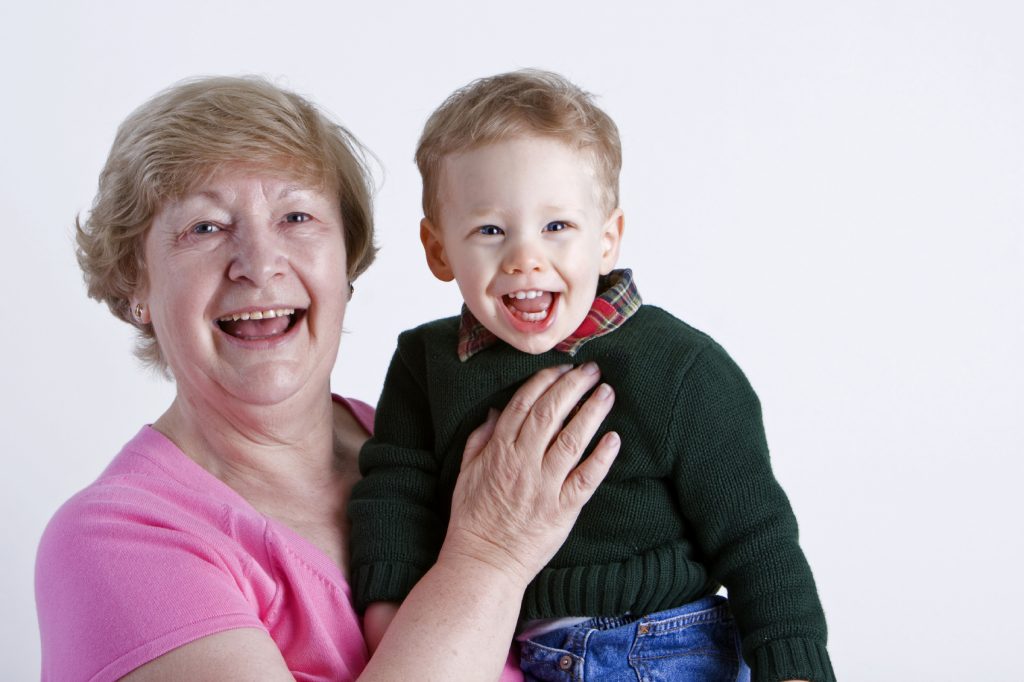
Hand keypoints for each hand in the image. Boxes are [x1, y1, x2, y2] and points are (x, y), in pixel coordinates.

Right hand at [443, 362, 619, 584]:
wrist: (483, 563)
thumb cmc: (472, 519)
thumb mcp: (466, 474)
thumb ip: (480, 439)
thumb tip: (498, 410)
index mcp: (498, 451)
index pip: (523, 404)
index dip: (544, 381)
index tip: (562, 368)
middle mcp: (522, 464)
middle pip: (550, 414)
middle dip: (573, 387)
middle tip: (592, 370)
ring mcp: (544, 487)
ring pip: (571, 440)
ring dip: (592, 412)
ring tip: (607, 393)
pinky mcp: (563, 510)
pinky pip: (586, 479)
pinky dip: (602, 458)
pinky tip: (614, 439)